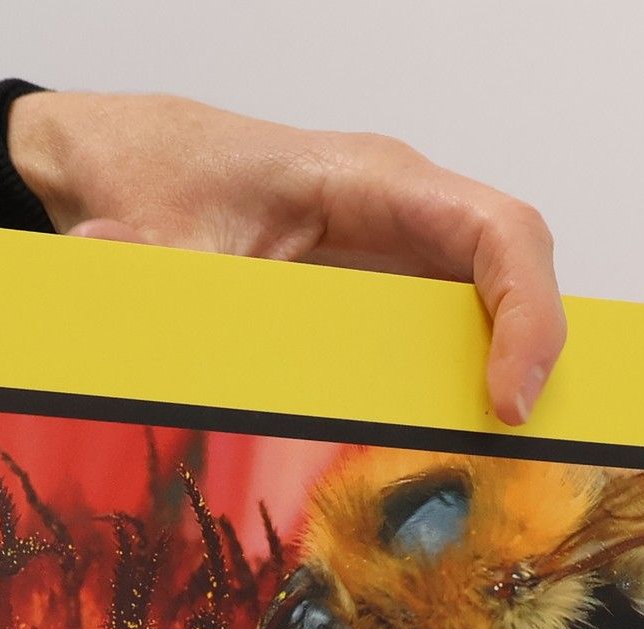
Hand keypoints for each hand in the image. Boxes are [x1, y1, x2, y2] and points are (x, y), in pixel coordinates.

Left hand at [7, 91, 565, 424]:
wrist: (130, 162)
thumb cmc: (159, 172)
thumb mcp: (150, 229)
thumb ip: (141, 260)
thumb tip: (108, 256)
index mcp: (371, 180)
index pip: (496, 232)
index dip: (525, 314)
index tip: (506, 401)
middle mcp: (405, 209)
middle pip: (515, 271)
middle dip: (535, 354)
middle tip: (519, 444)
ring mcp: (399, 249)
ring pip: (493, 302)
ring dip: (507, 370)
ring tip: (500, 451)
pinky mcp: (381, 288)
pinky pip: (449, 327)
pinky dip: (463, 379)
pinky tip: (453, 435)